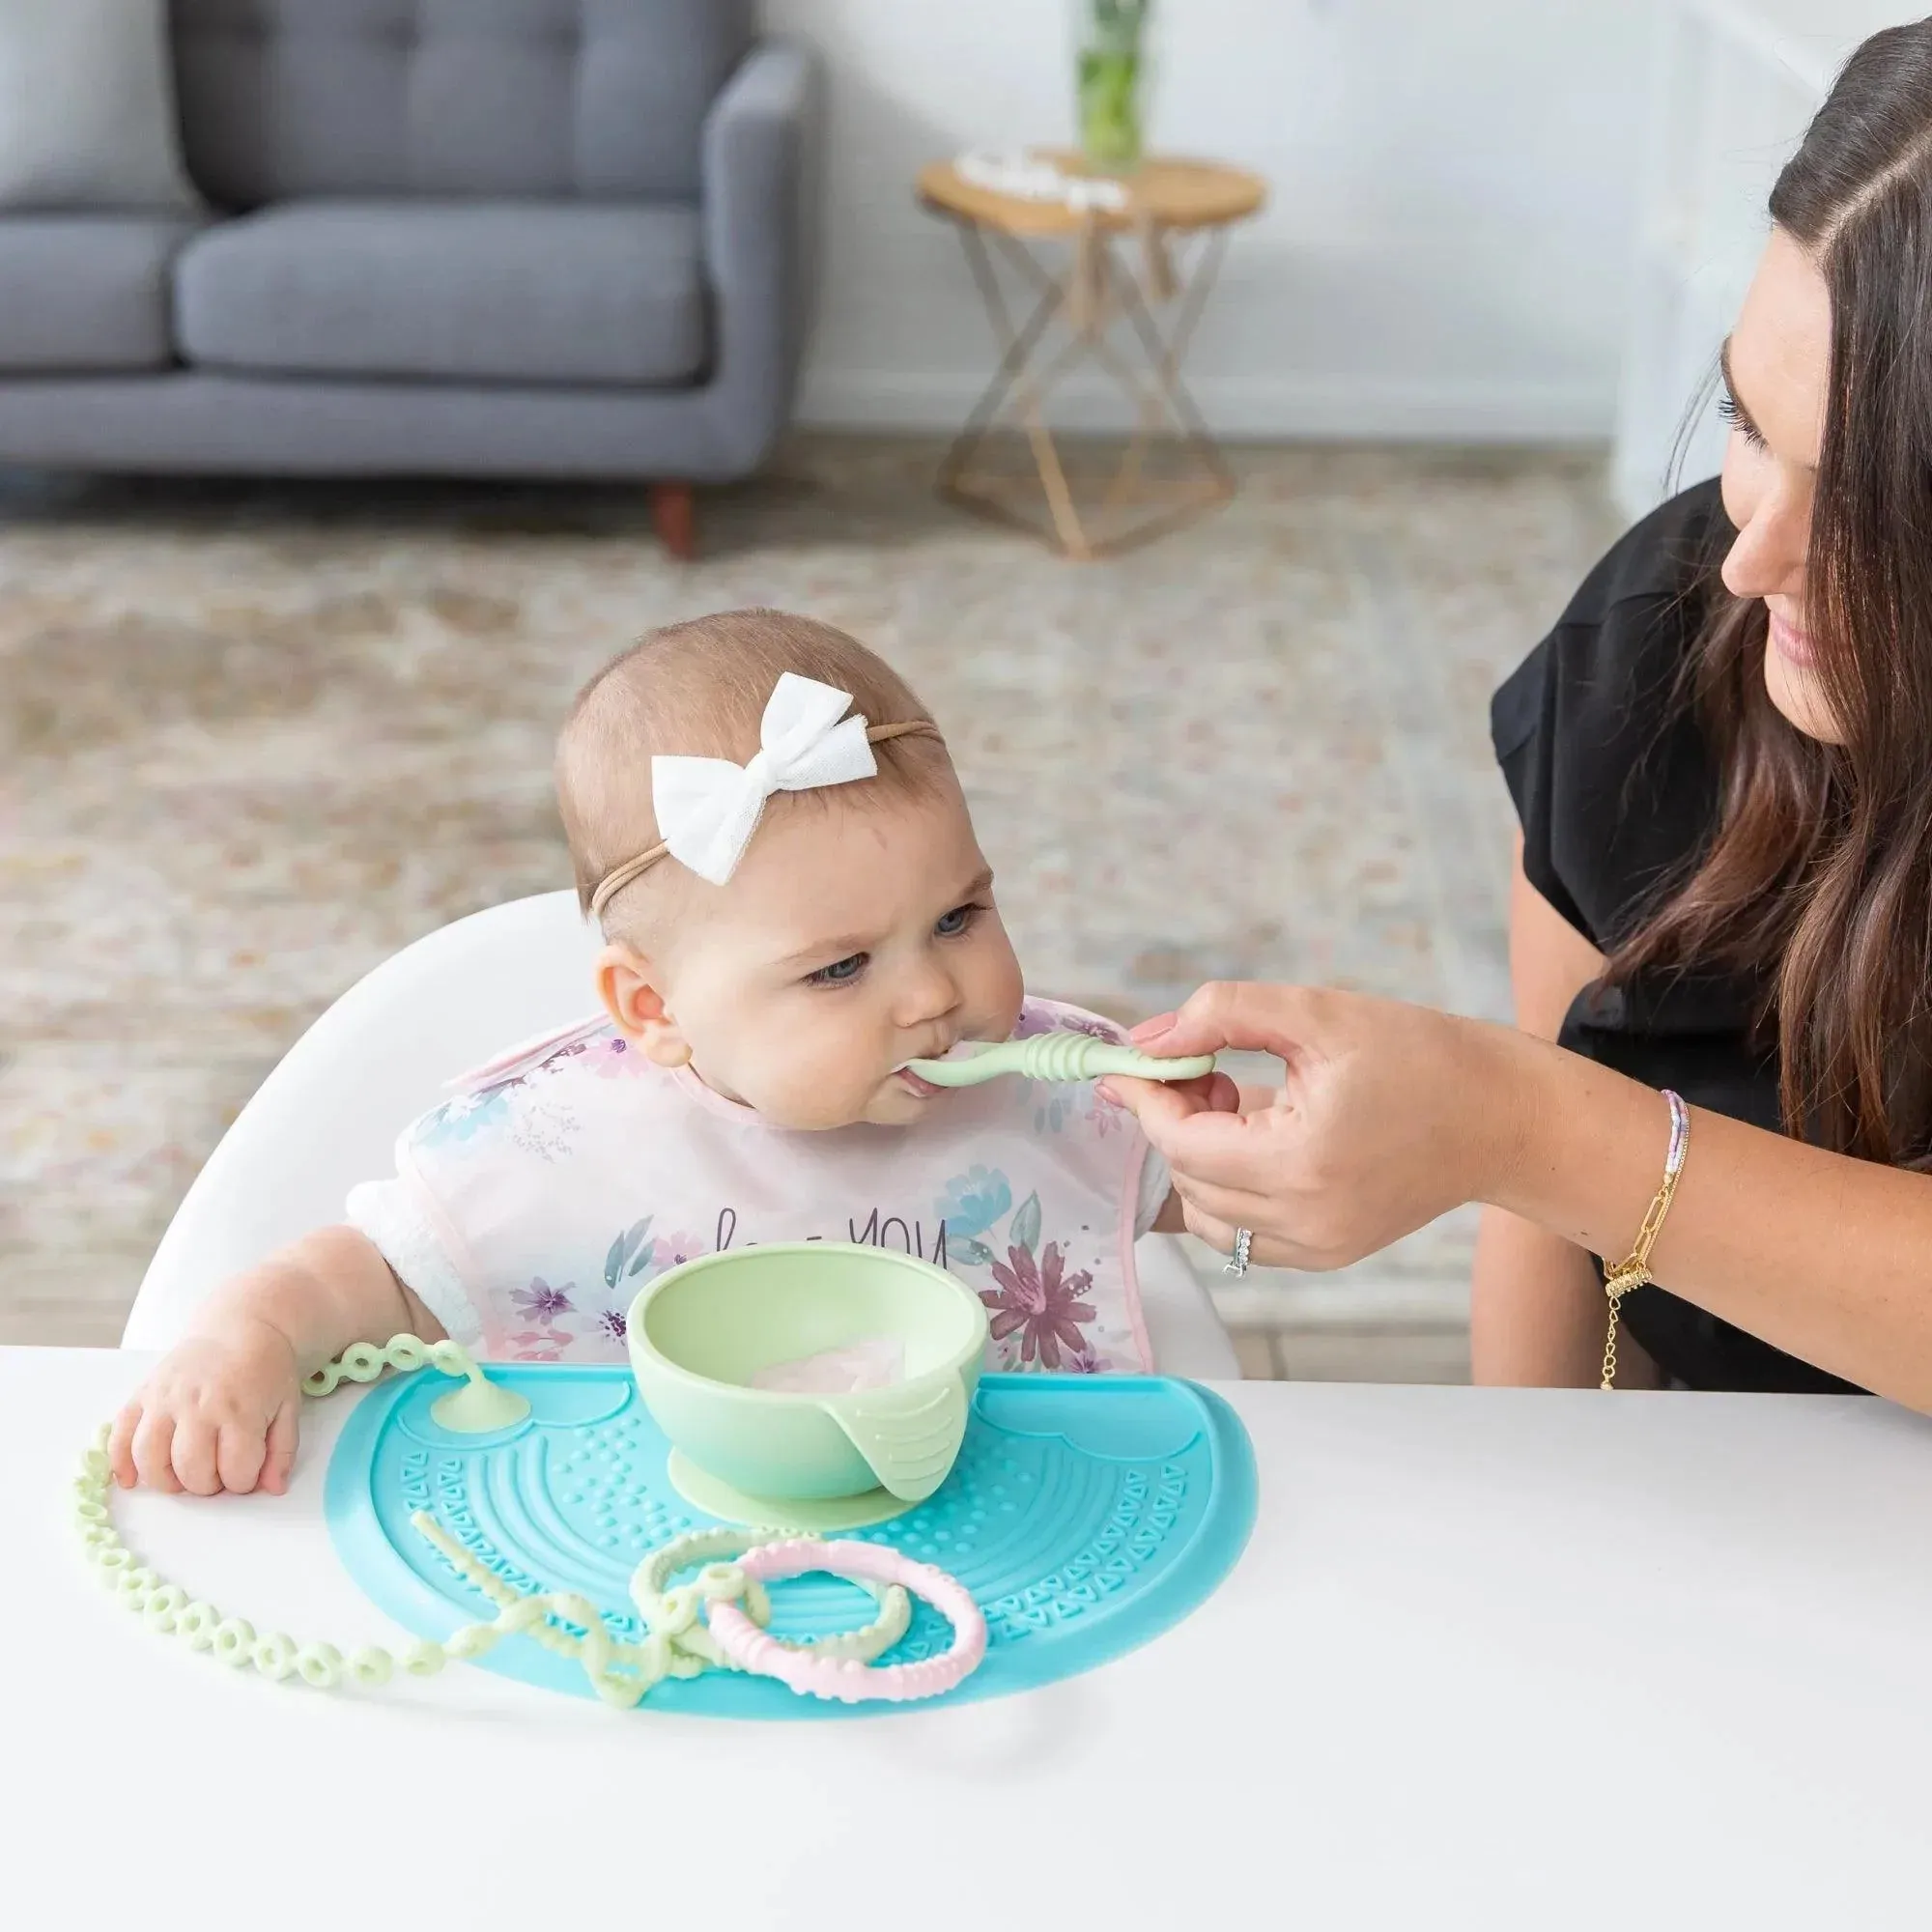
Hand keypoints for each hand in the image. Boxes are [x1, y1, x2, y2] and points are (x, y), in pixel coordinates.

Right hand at [109, 1319, 301, 1495]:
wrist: (239, 1329)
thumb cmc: (265, 1371)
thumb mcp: (287, 1407)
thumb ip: (282, 1451)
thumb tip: (273, 1489)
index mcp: (239, 1409)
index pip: (236, 1470)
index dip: (243, 1482)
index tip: (246, 1472)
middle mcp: (197, 1405)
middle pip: (192, 1470)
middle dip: (206, 1485)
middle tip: (216, 1475)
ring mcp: (165, 1399)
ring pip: (150, 1458)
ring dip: (166, 1481)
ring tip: (182, 1478)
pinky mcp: (142, 1395)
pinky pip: (120, 1435)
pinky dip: (121, 1463)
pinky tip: (133, 1479)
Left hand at [1102, 982, 1519, 1270]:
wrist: (1503, 1115)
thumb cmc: (1419, 1055)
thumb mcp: (1316, 1013)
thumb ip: (1221, 1015)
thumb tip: (1146, 1040)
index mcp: (1300, 1161)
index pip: (1181, 1143)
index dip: (1147, 1097)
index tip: (1129, 1061)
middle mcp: (1305, 1221)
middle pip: (1188, 1179)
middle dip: (1177, 1119)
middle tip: (1210, 1067)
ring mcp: (1318, 1247)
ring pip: (1208, 1215)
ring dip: (1201, 1157)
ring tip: (1241, 1101)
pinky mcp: (1329, 1255)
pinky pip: (1244, 1233)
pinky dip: (1231, 1188)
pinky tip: (1264, 1137)